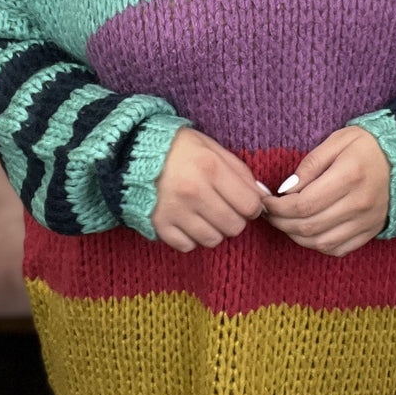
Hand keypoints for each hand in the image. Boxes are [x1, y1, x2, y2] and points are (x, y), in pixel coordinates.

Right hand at [151, 127, 265, 252]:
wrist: (133, 151)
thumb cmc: (180, 148)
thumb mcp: (213, 148)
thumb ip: (240, 172)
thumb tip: (262, 197)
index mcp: (211, 168)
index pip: (250, 205)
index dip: (252, 206)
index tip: (244, 202)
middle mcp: (194, 191)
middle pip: (234, 226)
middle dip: (235, 220)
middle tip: (225, 208)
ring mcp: (175, 210)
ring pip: (213, 240)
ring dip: (215, 230)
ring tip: (206, 215)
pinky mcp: (159, 224)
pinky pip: (188, 246)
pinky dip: (191, 238)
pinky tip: (188, 222)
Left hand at [262, 127, 389, 256]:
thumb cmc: (366, 145)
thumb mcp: (337, 141)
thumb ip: (310, 164)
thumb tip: (286, 189)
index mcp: (349, 176)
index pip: (303, 203)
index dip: (278, 207)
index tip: (265, 201)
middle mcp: (359, 203)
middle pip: (309, 226)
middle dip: (281, 223)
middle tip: (269, 214)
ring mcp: (366, 221)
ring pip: (321, 242)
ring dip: (296, 236)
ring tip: (284, 223)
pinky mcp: (371, 231)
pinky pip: (338, 249)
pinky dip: (318, 245)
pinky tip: (308, 232)